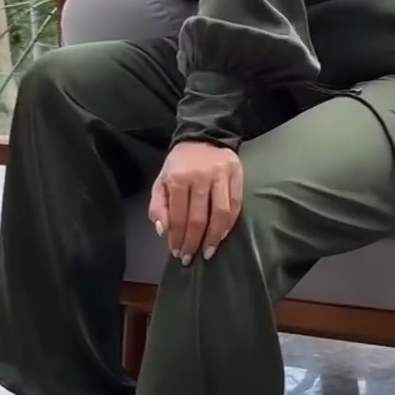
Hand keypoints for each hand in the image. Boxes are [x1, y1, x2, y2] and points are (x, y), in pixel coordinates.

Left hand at [149, 140, 242, 264]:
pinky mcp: (236, 175)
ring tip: (208, 252)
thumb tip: (163, 231)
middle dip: (194, 242)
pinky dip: (230, 223)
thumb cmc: (179, 164)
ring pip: (220, 214)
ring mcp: (221, 176)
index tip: (177, 253)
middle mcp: (200, 177)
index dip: (178, 238)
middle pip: (199, 218)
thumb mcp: (161, 180)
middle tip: (190, 258)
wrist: (203, 137)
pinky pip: (235, 205)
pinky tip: (222, 235)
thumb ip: (158, 205)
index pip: (179, 216)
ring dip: (214, 237)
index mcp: (178, 179)